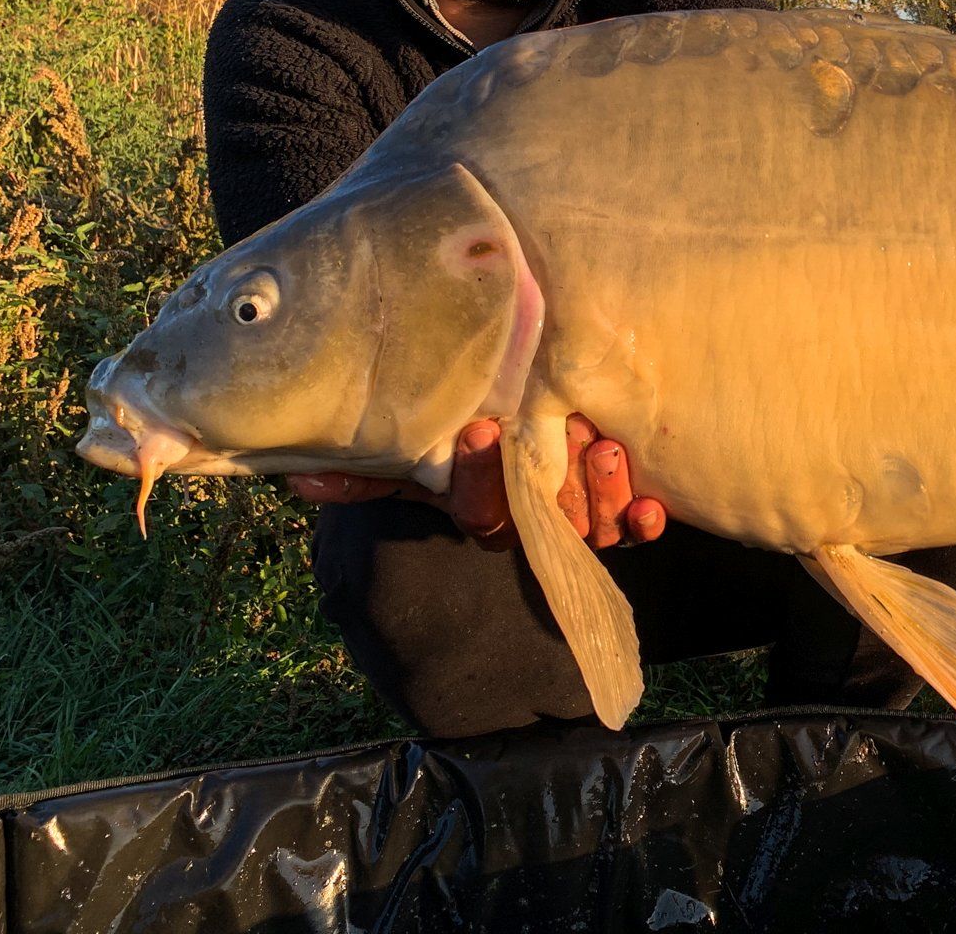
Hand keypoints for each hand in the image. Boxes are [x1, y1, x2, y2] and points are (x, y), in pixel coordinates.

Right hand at [285, 414, 667, 551]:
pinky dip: (643, 519)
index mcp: (480, 502)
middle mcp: (531, 514)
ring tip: (606, 453)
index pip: (479, 506)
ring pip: (592, 521)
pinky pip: (634, 525)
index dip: (480, 477)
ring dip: (602, 495)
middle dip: (554, 487)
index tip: (480, 431)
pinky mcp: (619, 506)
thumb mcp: (411, 455)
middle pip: (544, 517)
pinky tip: (653, 509)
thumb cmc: (455, 446)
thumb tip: (302, 478)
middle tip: (569, 438)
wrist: (506, 439)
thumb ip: (366, 470)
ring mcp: (577, 513)